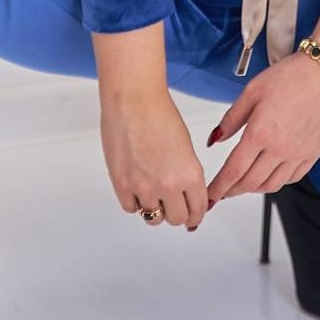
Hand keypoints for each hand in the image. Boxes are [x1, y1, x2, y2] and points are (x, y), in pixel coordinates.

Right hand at [100, 90, 209, 228]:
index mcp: (190, 173)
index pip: (198, 209)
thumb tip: (185, 193)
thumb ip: (186, 174)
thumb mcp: (185, 147)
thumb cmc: (159, 113)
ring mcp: (143, 187)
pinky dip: (136, 203)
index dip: (196, 215)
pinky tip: (137, 190)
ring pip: (154, 218)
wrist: (133, 100)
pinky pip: (131, 208)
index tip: (194, 217)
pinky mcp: (122, 184)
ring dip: (156, 209)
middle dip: (178, 214)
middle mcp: (168, 184)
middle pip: (177, 219)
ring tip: (154, 197)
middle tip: (174, 207)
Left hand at [205, 49, 319, 203]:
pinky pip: (291, 179)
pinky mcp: (313, 154)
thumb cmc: (292, 77)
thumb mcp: (252, 92)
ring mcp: (299, 154)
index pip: (233, 171)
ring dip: (253, 188)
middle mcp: (280, 149)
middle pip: (250, 183)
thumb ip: (231, 120)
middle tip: (222, 191)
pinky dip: (276, 182)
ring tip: (243, 183)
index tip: (210, 197)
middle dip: (232, 191)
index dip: (219, 188)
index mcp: (260, 133)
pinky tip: (269, 175)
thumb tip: (215, 140)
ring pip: (271, 185)